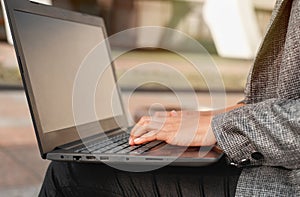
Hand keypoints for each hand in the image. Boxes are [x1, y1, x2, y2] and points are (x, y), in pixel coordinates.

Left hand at [129, 103, 244, 146]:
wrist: (213, 124)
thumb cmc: (205, 123)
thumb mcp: (189, 118)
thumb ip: (180, 116)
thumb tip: (173, 113)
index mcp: (172, 116)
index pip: (153, 117)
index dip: (143, 124)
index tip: (138, 130)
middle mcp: (167, 119)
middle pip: (146, 120)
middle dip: (136, 129)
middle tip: (131, 137)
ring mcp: (168, 126)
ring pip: (146, 127)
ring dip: (136, 134)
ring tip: (130, 141)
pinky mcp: (170, 133)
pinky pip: (152, 135)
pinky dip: (142, 138)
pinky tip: (137, 142)